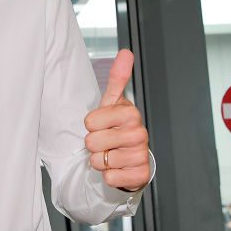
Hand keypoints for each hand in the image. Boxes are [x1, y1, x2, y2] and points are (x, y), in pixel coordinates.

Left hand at [84, 49, 150, 191]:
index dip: (91, 125)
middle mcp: (139, 134)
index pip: (89, 121)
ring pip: (99, 161)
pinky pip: (110, 178)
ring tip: (112, 154)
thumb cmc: (118, 128)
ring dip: (100, 161)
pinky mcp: (140, 176)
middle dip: (94, 144)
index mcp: (130, 114)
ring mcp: (141, 155)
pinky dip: (109, 176)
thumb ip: (117, 78)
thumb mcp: (114, 102)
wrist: (131, 157)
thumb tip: (126, 52)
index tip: (102, 125)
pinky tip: (119, 168)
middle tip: (106, 142)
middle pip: (92, 142)